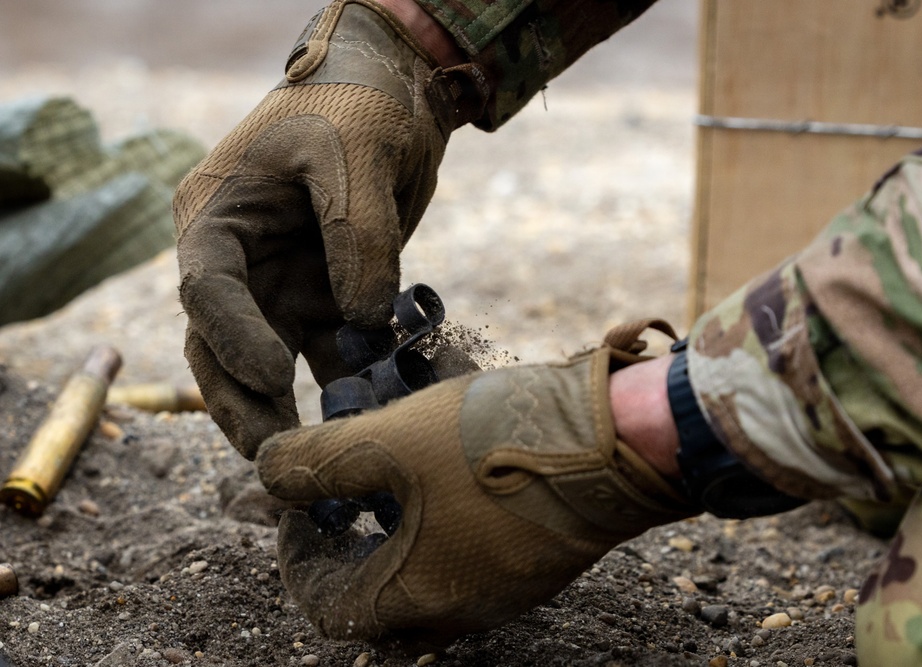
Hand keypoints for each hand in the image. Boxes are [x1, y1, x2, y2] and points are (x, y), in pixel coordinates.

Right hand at [174, 0, 484, 457]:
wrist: (393, 94)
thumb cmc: (357, 104)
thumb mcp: (355, 152)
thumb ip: (358, 233)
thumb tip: (365, 318)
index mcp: (216, 217)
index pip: (206, 288)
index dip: (234, 336)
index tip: (275, 376)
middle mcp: (240, 262)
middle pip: (224, 346)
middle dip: (246, 402)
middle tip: (277, 457)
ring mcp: (282, 287)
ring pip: (276, 365)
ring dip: (296, 413)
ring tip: (320, 463)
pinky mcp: (329, 302)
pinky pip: (336, 355)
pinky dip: (356, 388)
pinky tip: (378, 424)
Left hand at [255, 321, 697, 648]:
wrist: (617, 440)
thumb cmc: (496, 446)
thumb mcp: (388, 439)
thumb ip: (314, 462)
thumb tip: (264, 473)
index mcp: (418, 595)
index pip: (327, 606)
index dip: (296, 556)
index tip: (298, 503)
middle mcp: (462, 609)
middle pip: (377, 601)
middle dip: (346, 549)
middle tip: (339, 497)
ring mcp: (506, 589)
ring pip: (426, 579)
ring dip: (394, 536)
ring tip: (389, 477)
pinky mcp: (538, 559)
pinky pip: (470, 558)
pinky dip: (440, 527)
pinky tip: (445, 473)